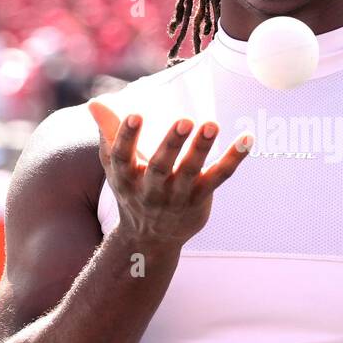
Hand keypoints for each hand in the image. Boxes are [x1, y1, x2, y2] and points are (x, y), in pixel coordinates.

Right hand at [88, 99, 251, 251]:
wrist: (150, 239)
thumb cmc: (133, 190)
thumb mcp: (116, 167)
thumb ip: (109, 134)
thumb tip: (95, 103)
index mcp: (126, 178)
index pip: (122, 157)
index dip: (127, 137)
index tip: (135, 115)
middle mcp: (151, 190)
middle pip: (160, 167)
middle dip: (172, 144)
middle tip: (184, 120)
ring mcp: (178, 196)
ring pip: (191, 172)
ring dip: (202, 148)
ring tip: (211, 124)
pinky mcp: (200, 198)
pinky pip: (219, 177)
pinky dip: (234, 159)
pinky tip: (247, 139)